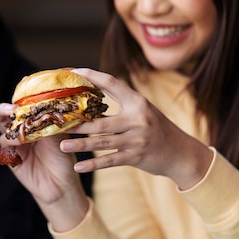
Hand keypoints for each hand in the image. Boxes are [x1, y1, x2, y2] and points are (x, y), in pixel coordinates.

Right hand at [0, 103, 88, 231]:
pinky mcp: (10, 157)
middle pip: (4, 114)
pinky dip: (11, 140)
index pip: (22, 106)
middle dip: (4, 109)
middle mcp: (22, 131)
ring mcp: (15, 143)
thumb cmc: (64, 159)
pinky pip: (4, 144)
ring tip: (21, 128)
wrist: (61, 185)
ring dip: (10, 125)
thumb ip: (50, 123)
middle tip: (13, 109)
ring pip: (2, 127)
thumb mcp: (60, 138)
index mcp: (34, 123)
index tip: (25, 98)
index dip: (21, 100)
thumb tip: (45, 106)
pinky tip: (21, 142)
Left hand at [61, 68, 212, 189]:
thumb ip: (122, 102)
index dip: (92, 76)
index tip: (74, 71)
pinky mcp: (136, 156)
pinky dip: (93, 165)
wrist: (180, 153)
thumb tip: (92, 91)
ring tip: (62, 145)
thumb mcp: (143, 110)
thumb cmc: (156, 128)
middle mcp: (138, 119)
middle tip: (58, 123)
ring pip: (102, 142)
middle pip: (101, 121)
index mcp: (138, 102)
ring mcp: (137, 139)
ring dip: (80, 145)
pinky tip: (79, 167)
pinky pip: (110, 161)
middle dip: (78, 123)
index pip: (112, 83)